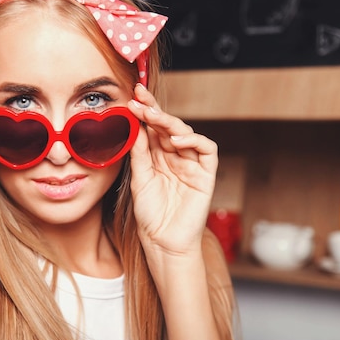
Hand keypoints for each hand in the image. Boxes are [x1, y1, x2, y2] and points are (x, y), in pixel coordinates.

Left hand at [127, 84, 217, 257]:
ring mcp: (191, 164)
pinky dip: (193, 140)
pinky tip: (175, 140)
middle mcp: (175, 156)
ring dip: (169, 122)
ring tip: (152, 117)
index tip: (132, 97)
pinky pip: (206, 149)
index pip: (152, 128)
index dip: (145, 111)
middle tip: (140, 99)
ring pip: (186, 133)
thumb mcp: (139, 179)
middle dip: (155, 111)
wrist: (162, 241)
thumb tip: (135, 125)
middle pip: (168, 126)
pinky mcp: (206, 174)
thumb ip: (139, 153)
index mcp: (157, 156)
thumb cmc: (150, 214)